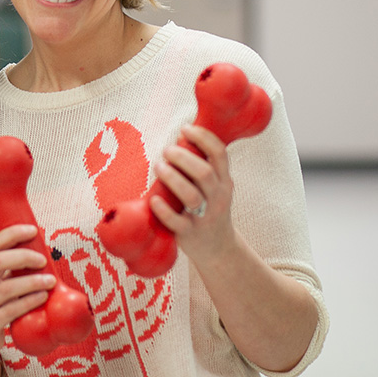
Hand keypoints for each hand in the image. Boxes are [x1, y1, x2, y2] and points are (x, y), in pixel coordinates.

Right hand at [0, 224, 55, 365]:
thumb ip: (9, 271)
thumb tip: (39, 252)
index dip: (13, 234)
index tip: (33, 231)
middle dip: (23, 257)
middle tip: (42, 259)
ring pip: (5, 288)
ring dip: (31, 282)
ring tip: (49, 281)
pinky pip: (10, 311)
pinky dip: (28, 302)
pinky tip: (42, 297)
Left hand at [149, 124, 236, 264]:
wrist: (218, 248)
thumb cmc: (209, 208)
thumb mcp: (215, 186)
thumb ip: (204, 164)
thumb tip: (181, 135)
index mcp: (224, 181)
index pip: (219, 154)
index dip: (203, 138)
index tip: (185, 129)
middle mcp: (218, 198)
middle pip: (204, 173)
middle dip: (183, 158)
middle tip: (167, 150)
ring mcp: (205, 217)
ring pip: (191, 196)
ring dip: (172, 179)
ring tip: (158, 167)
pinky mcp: (190, 233)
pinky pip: (177, 222)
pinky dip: (164, 210)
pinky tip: (153, 199)